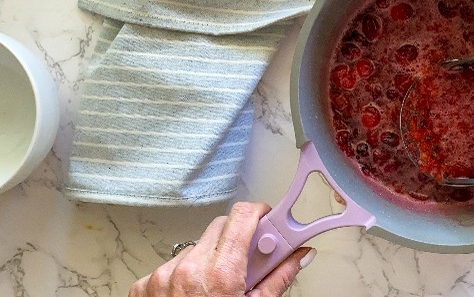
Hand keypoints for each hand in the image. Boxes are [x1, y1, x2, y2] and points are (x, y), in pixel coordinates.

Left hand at [129, 202, 315, 296]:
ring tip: (215, 288)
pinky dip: (184, 275)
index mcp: (221, 274)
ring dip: (210, 258)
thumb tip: (298, 257)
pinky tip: (192, 294)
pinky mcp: (145, 285)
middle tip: (249, 260)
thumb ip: (279, 278)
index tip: (268, 220)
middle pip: (221, 227)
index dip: (259, 214)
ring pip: (196, 246)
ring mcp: (163, 276)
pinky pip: (171, 265)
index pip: (243, 217)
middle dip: (238, 237)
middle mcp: (189, 269)